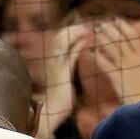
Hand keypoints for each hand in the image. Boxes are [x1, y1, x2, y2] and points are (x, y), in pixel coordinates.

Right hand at [38, 24, 88, 138]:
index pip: (58, 39)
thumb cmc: (60, 98)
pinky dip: (80, 45)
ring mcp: (57, 65)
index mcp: (51, 61)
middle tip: (86, 27)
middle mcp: (52, 61)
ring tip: (88, 31)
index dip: (68, 32)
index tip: (81, 29)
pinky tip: (88, 41)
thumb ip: (67, 67)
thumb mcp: (63, 79)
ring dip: (77, 34)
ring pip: (65, 42)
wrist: (53, 111)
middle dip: (74, 29)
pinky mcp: (64, 71)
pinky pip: (72, 54)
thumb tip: (75, 61)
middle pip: (60, 36)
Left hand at [92, 19, 139, 104]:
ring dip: (103, 40)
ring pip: (113, 49)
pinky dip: (98, 58)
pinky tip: (90, 53)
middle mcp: (135, 60)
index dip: (124, 26)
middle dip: (111, 30)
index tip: (116, 19)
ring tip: (94, 33)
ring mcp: (126, 68)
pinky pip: (106, 65)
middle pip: (121, 40)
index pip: (133, 37)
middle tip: (100, 24)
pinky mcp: (118, 78)